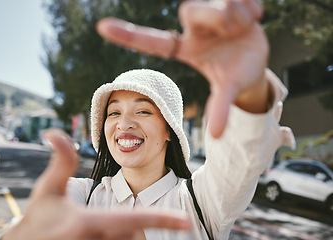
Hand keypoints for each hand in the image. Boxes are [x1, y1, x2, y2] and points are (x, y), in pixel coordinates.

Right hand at [1, 129, 190, 239]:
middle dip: (127, 225)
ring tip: (93, 231)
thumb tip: (56, 131)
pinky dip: (116, 239)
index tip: (186, 221)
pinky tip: (95, 236)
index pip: (131, 220)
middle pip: (132, 233)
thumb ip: (61, 161)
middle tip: (96, 223)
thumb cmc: (38, 219)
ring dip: (119, 235)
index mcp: (86, 223)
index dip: (161, 219)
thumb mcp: (48, 189)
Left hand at [96, 0, 269, 137]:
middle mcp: (192, 27)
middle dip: (217, 19)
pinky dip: (250, 6)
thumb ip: (220, 108)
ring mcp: (208, 11)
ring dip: (237, 15)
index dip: (127, 35)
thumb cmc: (236, 74)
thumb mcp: (227, 90)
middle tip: (236, 30)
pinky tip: (254, 17)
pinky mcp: (225, 0)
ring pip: (214, 1)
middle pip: (189, 10)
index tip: (101, 28)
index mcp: (185, 48)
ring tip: (244, 28)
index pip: (151, 41)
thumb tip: (216, 136)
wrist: (256, 59)